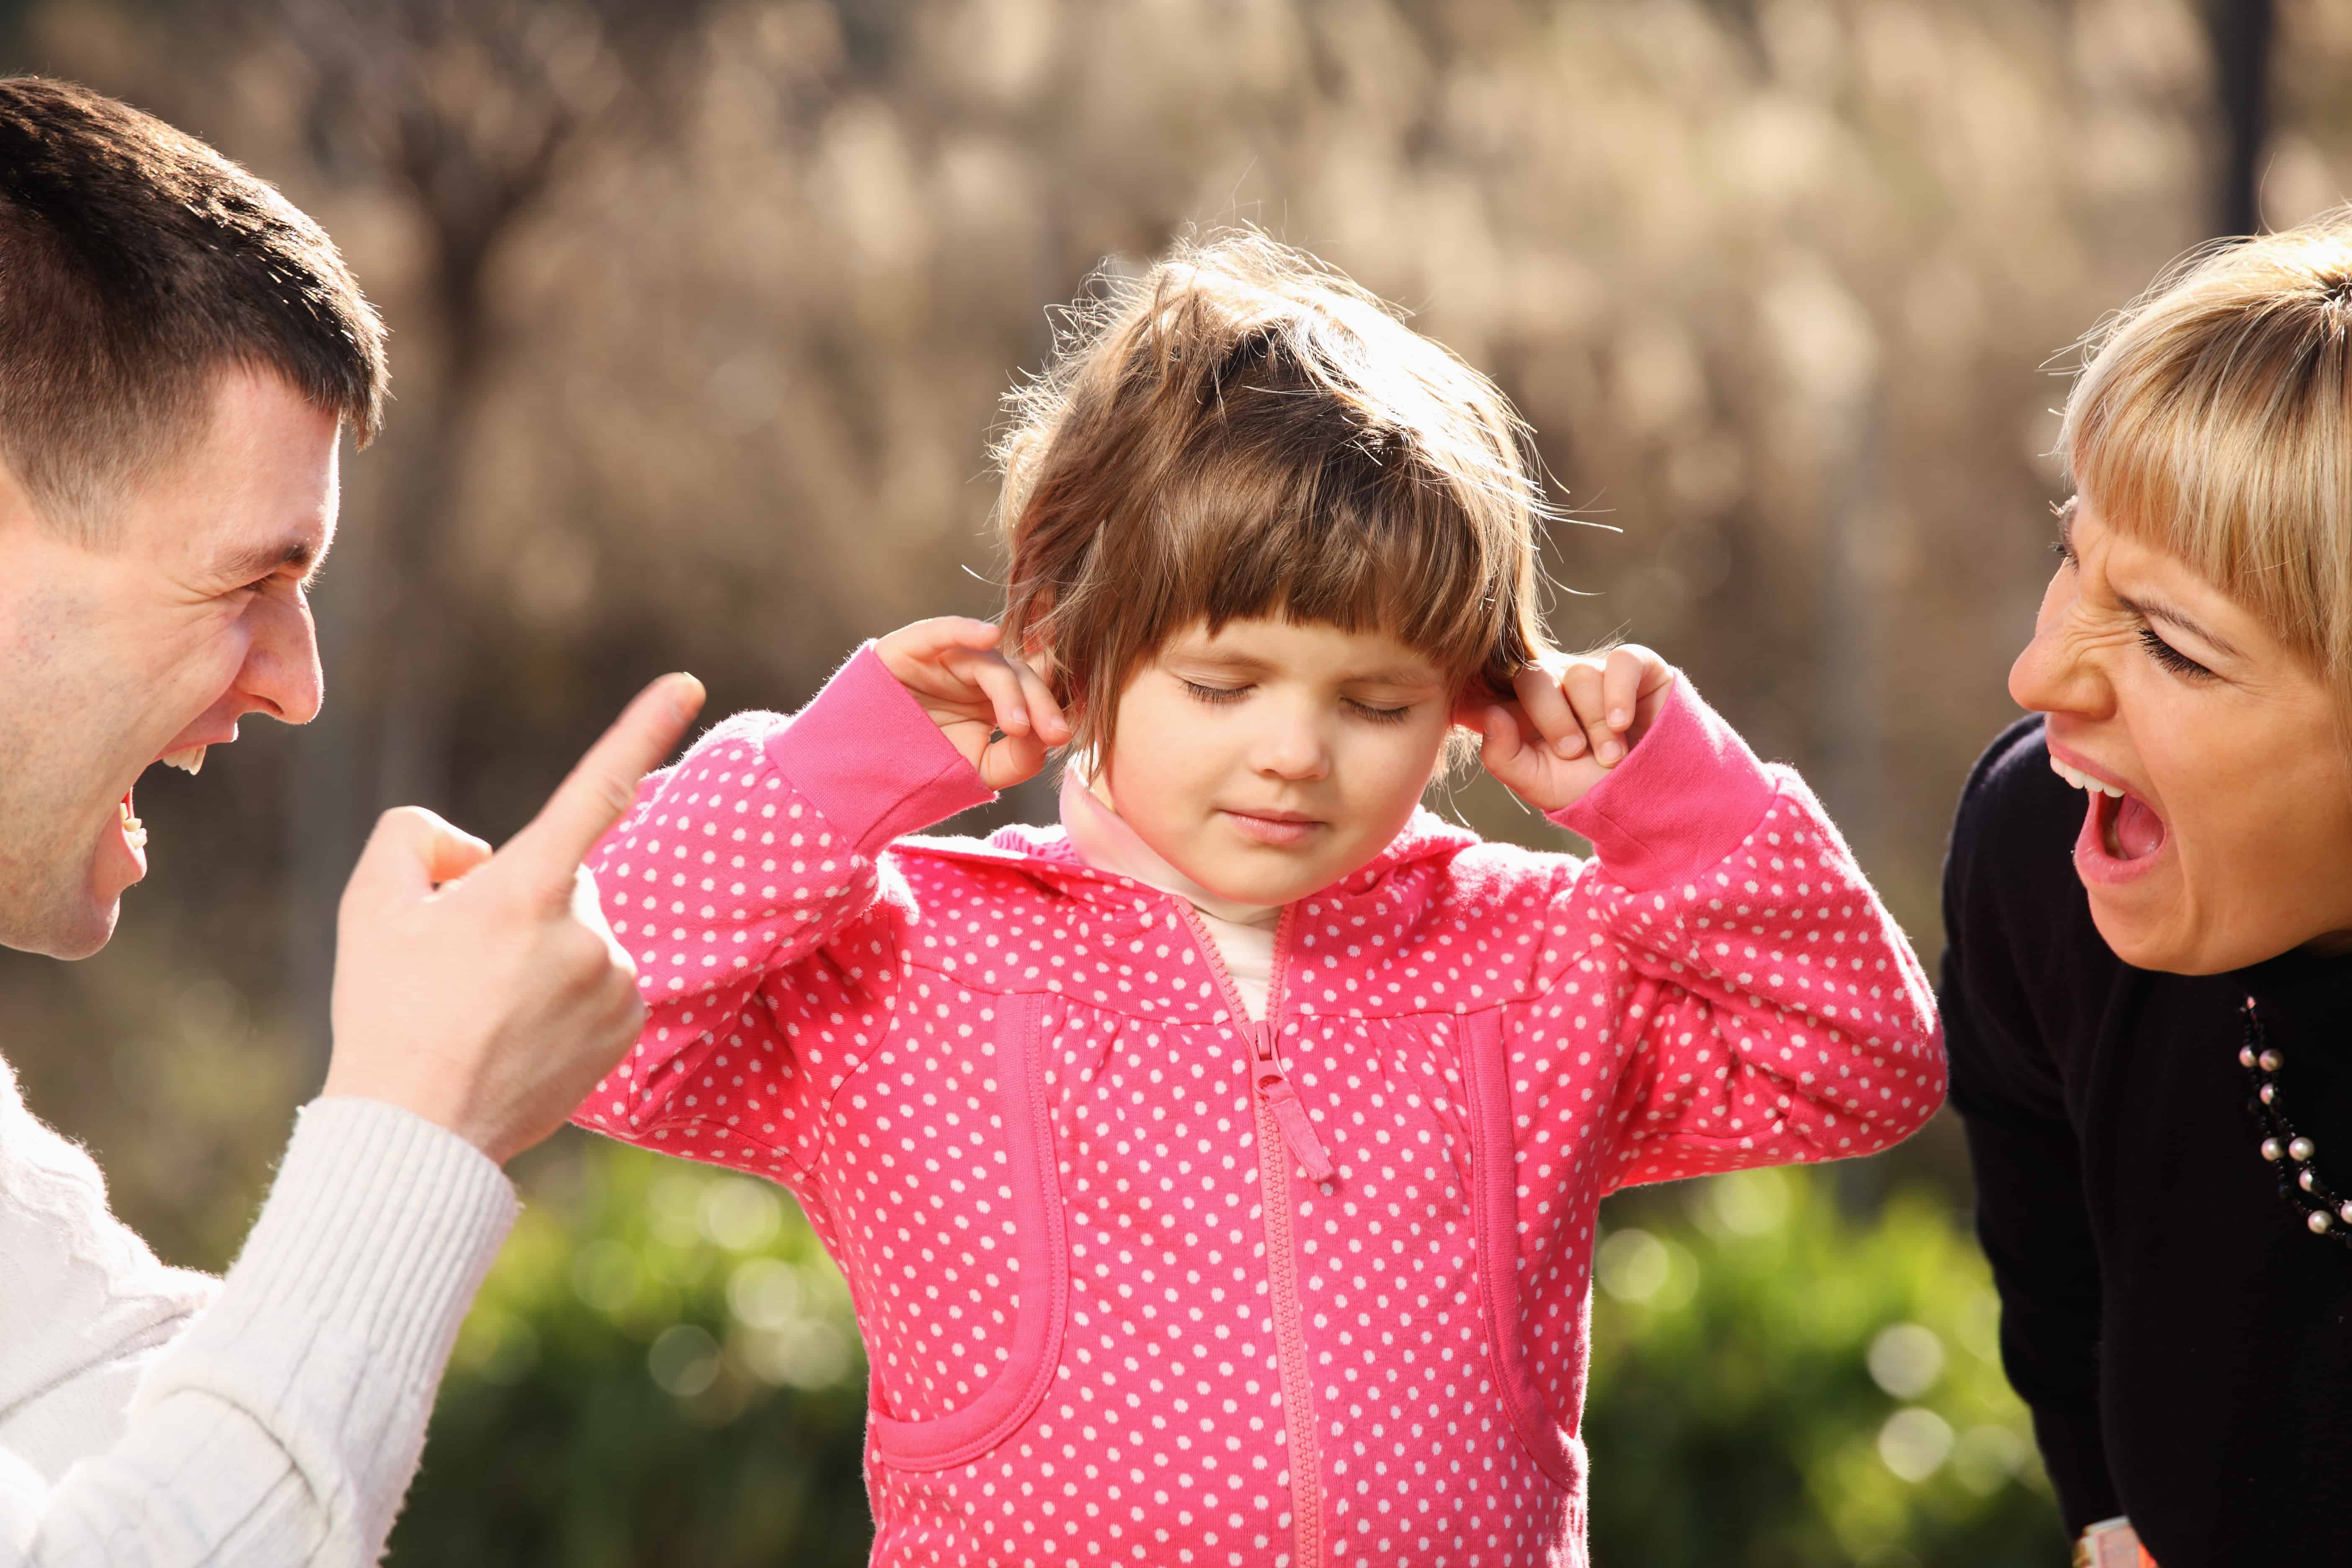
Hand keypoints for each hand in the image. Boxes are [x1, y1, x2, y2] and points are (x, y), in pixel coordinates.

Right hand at [320, 672, 706, 1164]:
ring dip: (542, 949)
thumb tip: (477, 851)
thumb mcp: (370, 903)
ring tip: (484, 1006)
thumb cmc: (388, 1013)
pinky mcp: (629, 1023)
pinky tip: (519, 1031)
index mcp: (528, 889)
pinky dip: (566, 991)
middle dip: (519, 898)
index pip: (594, 790)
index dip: (641, 728)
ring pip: (580, 930)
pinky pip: (600, 978)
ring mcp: (615, 980)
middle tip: (460, 963)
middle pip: (560, 876)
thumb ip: (417, 837)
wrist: (418, 1133)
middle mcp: (587, 930)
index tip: (686, 682)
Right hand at [874, 616, 1069, 789]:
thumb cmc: (922, 765)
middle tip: (1055, 734)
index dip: (1057, 703)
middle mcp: (978, 672)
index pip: (1038, 689)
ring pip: (991, 661)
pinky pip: (944, 630)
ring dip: (1010, 690)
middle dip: (1041, 703)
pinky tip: (989, 636)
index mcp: (998, 697)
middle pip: (1022, 674)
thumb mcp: (978, 771)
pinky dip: (966, 629)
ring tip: (1017, 725)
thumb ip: (1018, 758)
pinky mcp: (915, 646)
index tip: (1069, 732)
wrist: (860, 770)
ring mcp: (949, 657)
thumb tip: (1046, 737)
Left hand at [1460, 645, 1676, 812]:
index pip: (1492, 687)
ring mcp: (1595, 673)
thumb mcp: (1540, 785)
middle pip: (1533, 677)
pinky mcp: (1636, 666)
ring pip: (1580, 674)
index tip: (1474, 716)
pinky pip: (1621, 661)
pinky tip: (1622, 724)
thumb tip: (1491, 714)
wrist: (1651, 798)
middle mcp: (1557, 685)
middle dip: (1553, 719)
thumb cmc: (1593, 789)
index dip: (1479, 696)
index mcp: (1524, 710)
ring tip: (1612, 757)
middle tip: (1573, 753)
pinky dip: (1619, 693)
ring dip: (1595, 722)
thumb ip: (1503, 756)